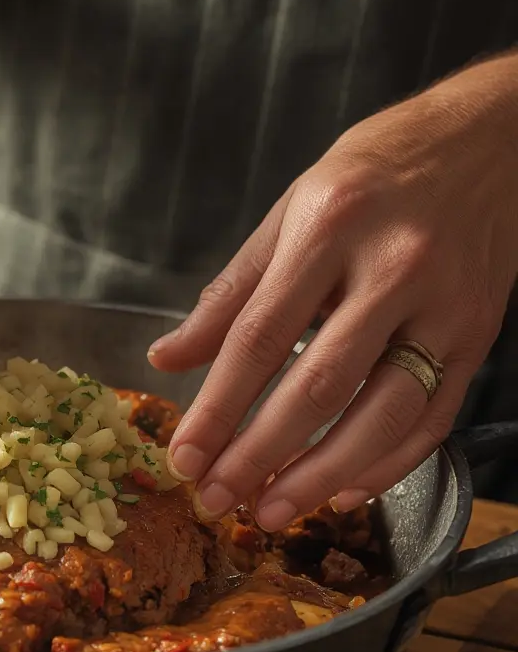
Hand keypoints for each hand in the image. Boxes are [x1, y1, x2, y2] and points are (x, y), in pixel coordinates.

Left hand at [149, 53, 517, 529]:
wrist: (493, 139)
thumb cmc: (375, 173)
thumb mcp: (289, 213)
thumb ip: (229, 293)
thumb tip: (166, 358)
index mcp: (331, 227)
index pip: (259, 337)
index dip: (216, 407)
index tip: (184, 456)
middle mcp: (394, 268)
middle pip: (318, 385)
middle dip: (260, 454)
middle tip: (217, 498)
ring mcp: (447, 306)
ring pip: (382, 414)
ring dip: (321, 474)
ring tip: (271, 512)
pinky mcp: (480, 334)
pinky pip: (434, 418)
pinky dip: (388, 464)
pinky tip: (342, 490)